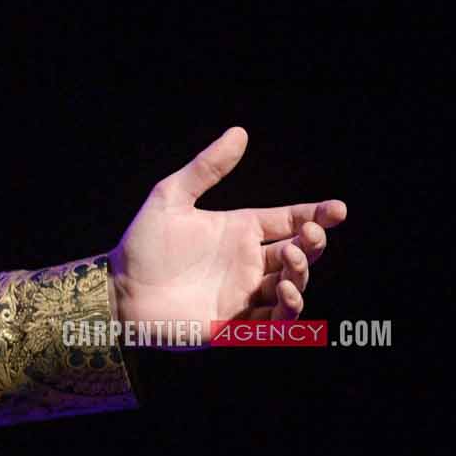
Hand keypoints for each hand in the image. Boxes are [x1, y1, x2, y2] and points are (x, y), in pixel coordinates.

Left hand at [108, 127, 346, 343]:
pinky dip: (288, 308)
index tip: (337, 209)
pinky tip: (286, 291)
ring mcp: (244, 293)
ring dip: (302, 273)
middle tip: (313, 233)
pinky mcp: (235, 323)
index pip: (288, 220)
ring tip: (293, 259)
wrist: (118, 292)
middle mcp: (247, 262)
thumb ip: (206, 168)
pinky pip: (274, 321)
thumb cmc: (142, 244)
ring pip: (292, 285)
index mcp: (239, 230)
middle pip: (298, 252)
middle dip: (313, 243)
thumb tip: (240, 132)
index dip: (315, 215)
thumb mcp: (171, 197)